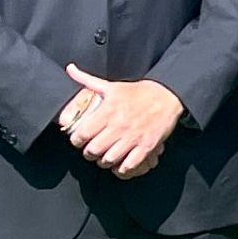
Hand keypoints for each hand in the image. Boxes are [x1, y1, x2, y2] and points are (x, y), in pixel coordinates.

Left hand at [64, 70, 185, 180]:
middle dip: (88, 153)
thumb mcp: (111, 85)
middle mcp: (119, 126)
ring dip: (104, 162)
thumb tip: (70, 69)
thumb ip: (87, 80)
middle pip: (93, 150)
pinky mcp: (147, 146)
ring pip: (109, 160)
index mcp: (108, 111)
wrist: (167, 95)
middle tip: (91, 150)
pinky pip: (129, 165)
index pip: (82, 135)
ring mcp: (133, 137)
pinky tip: (119, 165)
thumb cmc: (137, 92)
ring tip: (104, 157)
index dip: (76, 140)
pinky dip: (121, 169)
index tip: (79, 140)